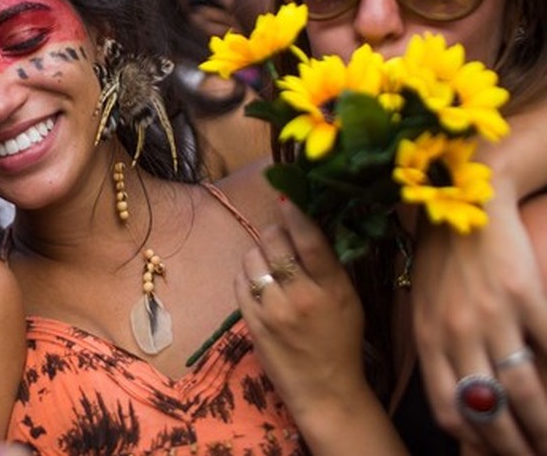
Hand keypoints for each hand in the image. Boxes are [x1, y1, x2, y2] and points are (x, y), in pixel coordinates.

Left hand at [235, 203, 408, 453]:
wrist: (325, 389)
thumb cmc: (340, 340)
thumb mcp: (347, 299)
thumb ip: (328, 264)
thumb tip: (306, 223)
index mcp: (332, 288)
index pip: (310, 239)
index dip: (295, 213)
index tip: (287, 197)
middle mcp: (300, 296)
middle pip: (274, 241)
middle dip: (274, 232)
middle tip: (279, 237)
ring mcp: (273, 309)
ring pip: (252, 257)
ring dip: (258, 253)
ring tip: (270, 263)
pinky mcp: (252, 321)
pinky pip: (239, 280)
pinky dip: (247, 274)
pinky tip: (259, 282)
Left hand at [412, 177, 546, 455]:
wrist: (467, 198)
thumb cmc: (445, 258)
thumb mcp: (426, 304)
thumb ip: (440, 349)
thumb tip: (462, 400)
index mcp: (428, 337)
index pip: (449, 410)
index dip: (477, 443)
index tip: (496, 455)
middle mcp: (457, 331)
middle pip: (490, 411)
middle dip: (516, 446)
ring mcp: (491, 314)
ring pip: (524, 391)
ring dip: (545, 426)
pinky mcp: (524, 295)